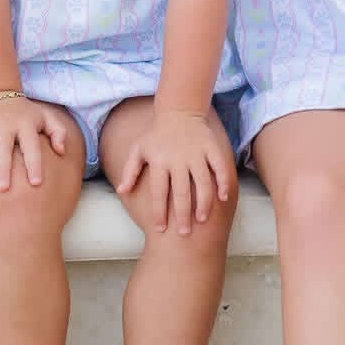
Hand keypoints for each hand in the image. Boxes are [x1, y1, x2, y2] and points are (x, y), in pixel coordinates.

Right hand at [0, 96, 68, 191]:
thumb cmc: (25, 112)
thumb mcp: (45, 116)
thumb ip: (58, 132)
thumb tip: (62, 151)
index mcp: (26, 125)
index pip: (31, 147)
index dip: (34, 165)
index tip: (36, 183)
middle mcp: (6, 125)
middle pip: (3, 150)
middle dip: (3, 170)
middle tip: (4, 190)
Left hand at [116, 110, 233, 234]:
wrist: (178, 111)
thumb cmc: (156, 134)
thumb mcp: (138, 149)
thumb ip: (130, 171)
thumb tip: (121, 191)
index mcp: (159, 161)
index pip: (158, 192)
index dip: (159, 211)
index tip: (161, 229)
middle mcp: (178, 159)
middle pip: (181, 191)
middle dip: (182, 214)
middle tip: (184, 233)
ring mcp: (196, 153)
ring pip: (202, 182)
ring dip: (203, 202)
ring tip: (202, 220)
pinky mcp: (211, 147)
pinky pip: (219, 167)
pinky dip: (223, 181)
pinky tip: (223, 197)